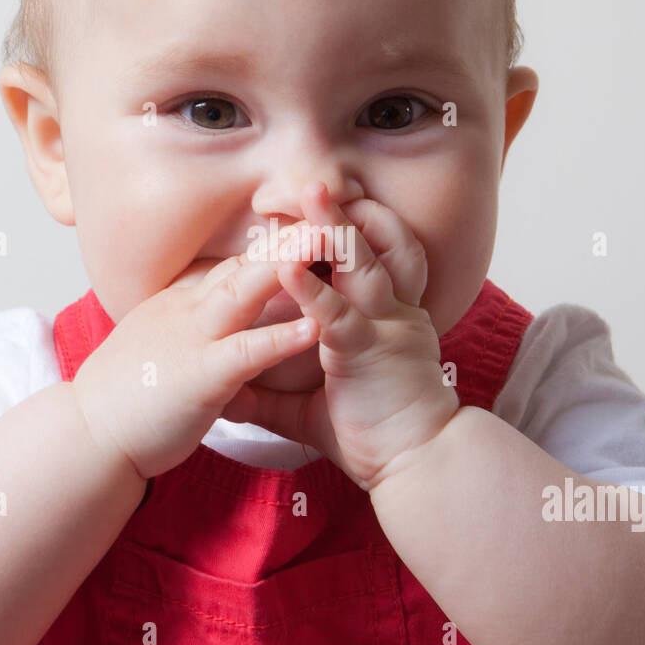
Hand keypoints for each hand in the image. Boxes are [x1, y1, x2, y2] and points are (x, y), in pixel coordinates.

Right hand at [71, 235, 318, 481]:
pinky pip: (246, 352)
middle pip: (243, 263)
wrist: (85, 436)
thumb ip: (190, 331)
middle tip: (328, 210)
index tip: (307, 221)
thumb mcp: (158, 349)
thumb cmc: (125, 402)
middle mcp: (186, 312)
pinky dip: (281, 337)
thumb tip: (216, 326)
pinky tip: (315, 326)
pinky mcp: (200, 377)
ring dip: (287, 265)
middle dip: (287, 236)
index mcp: (179, 306)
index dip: (271, 243)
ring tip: (326, 241)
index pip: (232, 265)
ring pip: (244, 291)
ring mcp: (192, 340)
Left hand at [221, 182, 459, 490]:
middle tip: (311, 180)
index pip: (371, 253)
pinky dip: (311, 290)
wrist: (414, 465)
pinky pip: (339, 314)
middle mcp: (393, 310)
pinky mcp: (370, 352)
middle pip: (375, 242)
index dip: (346, 224)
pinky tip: (285, 269)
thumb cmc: (370, 435)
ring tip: (307, 195)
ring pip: (364, 264)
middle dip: (344, 209)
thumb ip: (272, 396)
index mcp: (386, 314)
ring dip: (334, 228)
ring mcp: (386, 327)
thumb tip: (229, 395)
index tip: (310, 203)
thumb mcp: (310, 410)